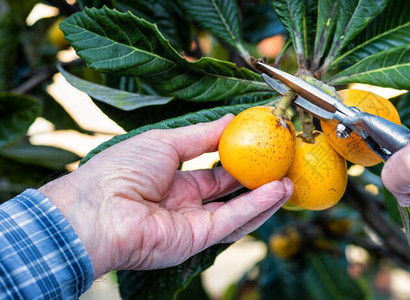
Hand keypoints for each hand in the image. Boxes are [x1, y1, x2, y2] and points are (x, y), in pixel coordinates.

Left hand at [39, 115, 292, 277]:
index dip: (239, 160)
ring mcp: (192, 224)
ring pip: (237, 211)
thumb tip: (230, 119)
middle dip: (258, 181)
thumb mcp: (165, 141)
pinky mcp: (197, 239)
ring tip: (289, 181)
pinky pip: (232, 221)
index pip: (214, 171)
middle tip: (283, 166)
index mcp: (173, 181)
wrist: (97, 210)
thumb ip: (201, 135)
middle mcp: (185, 204)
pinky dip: (256, 207)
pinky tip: (276, 191)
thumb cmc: (121, 170)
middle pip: (230, 193)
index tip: (263, 146)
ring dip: (265, 198)